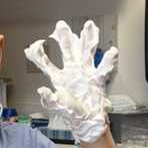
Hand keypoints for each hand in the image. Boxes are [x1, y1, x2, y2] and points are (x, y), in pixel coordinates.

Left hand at [24, 20, 116, 143]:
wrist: (88, 122)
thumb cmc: (72, 114)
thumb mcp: (57, 106)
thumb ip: (48, 98)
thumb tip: (41, 90)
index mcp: (59, 78)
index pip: (46, 63)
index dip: (40, 54)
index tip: (35, 44)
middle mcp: (72, 72)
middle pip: (68, 51)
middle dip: (65, 38)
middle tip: (61, 25)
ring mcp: (85, 73)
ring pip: (86, 53)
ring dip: (88, 40)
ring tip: (89, 27)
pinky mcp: (97, 80)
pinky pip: (103, 69)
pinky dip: (108, 61)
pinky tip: (112, 52)